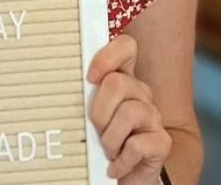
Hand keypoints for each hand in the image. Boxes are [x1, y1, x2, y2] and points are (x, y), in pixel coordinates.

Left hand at [87, 35, 170, 184]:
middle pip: (117, 82)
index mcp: (124, 83)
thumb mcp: (90, 117)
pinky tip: (116, 166)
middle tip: (96, 131)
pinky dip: (121, 161)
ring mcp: (154, 117)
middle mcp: (141, 95)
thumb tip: (59, 81)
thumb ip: (83, 96)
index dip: (108, 56)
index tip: (90, 78)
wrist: (130, 177)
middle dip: (99, 111)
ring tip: (107, 151)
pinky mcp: (161, 142)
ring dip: (109, 139)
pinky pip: (136, 145)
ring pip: (128, 112)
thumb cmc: (105, 144)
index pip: (126, 47)